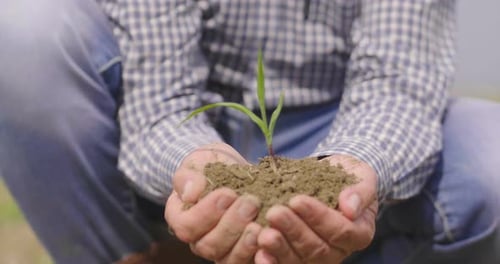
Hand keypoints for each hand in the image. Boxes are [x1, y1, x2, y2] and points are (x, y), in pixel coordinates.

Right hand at [164, 142, 261, 262]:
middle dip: (232, 225)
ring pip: (230, 259)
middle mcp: (198, 240)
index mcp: (181, 218)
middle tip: (251, 203)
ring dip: (246, 243)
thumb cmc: (210, 165)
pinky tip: (272, 236)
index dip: (207, 213)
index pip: (187, 226)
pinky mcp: (243, 253)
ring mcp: (221, 250)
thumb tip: (192, 193)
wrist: (231, 169)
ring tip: (261, 224)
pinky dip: (261, 252)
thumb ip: (189, 176)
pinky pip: (249, 261)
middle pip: (210, 246)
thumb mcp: (198, 162)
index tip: (228, 193)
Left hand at [255, 155, 377, 263]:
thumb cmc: (348, 177)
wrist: (328, 178)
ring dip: (279, 247)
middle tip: (275, 213)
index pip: (341, 230)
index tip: (297, 200)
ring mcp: (316, 258)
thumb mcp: (361, 176)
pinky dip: (271, 260)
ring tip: (263, 234)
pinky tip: (258, 252)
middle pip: (317, 248)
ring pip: (298, 260)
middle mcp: (338, 251)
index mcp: (359, 233)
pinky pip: (284, 263)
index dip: (319, 217)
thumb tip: (350, 208)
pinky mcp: (296, 258)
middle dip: (294, 231)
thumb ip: (361, 192)